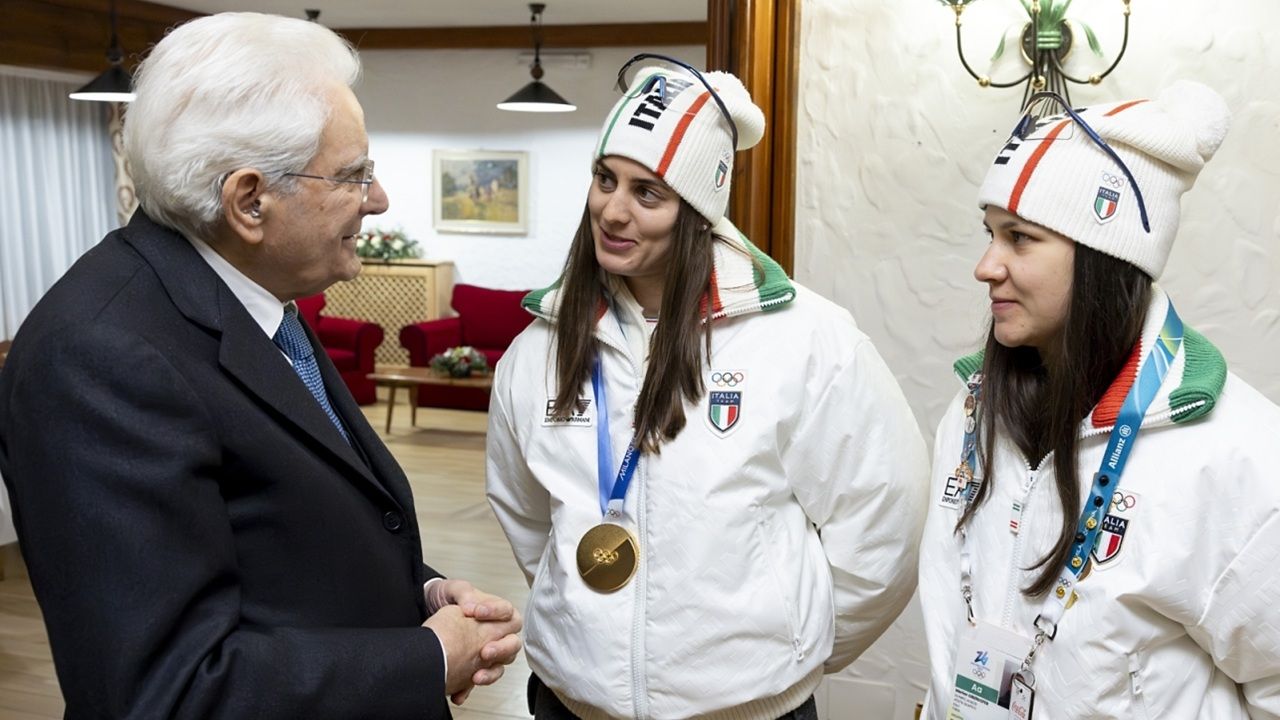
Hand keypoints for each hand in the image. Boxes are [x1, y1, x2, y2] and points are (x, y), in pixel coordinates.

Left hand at [421, 584, 522, 704]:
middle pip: (512, 643)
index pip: (508, 613)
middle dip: (501, 649)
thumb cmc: (444, 597)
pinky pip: (477, 681)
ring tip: (475, 676)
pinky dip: (468, 688)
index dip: (496, 613)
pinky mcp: (471, 666)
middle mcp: (494, 633)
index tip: (476, 613)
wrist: (424, 610)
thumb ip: (465, 593)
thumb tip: (472, 604)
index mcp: (495, 611)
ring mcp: (485, 651)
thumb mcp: (454, 589)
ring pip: (500, 665)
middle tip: (484, 651)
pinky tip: (459, 692)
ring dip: (490, 672)